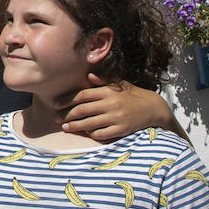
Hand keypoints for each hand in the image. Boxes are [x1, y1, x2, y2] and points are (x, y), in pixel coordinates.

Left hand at [56, 73, 171, 141]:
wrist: (153, 108)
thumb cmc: (132, 94)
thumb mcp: (119, 84)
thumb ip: (103, 80)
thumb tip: (88, 74)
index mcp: (108, 91)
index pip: (82, 95)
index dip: (67, 100)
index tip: (55, 105)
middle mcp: (111, 104)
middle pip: (82, 110)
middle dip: (67, 115)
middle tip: (57, 119)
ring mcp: (116, 118)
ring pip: (89, 123)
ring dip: (75, 126)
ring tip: (65, 128)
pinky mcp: (121, 130)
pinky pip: (101, 134)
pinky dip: (91, 134)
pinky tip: (84, 133)